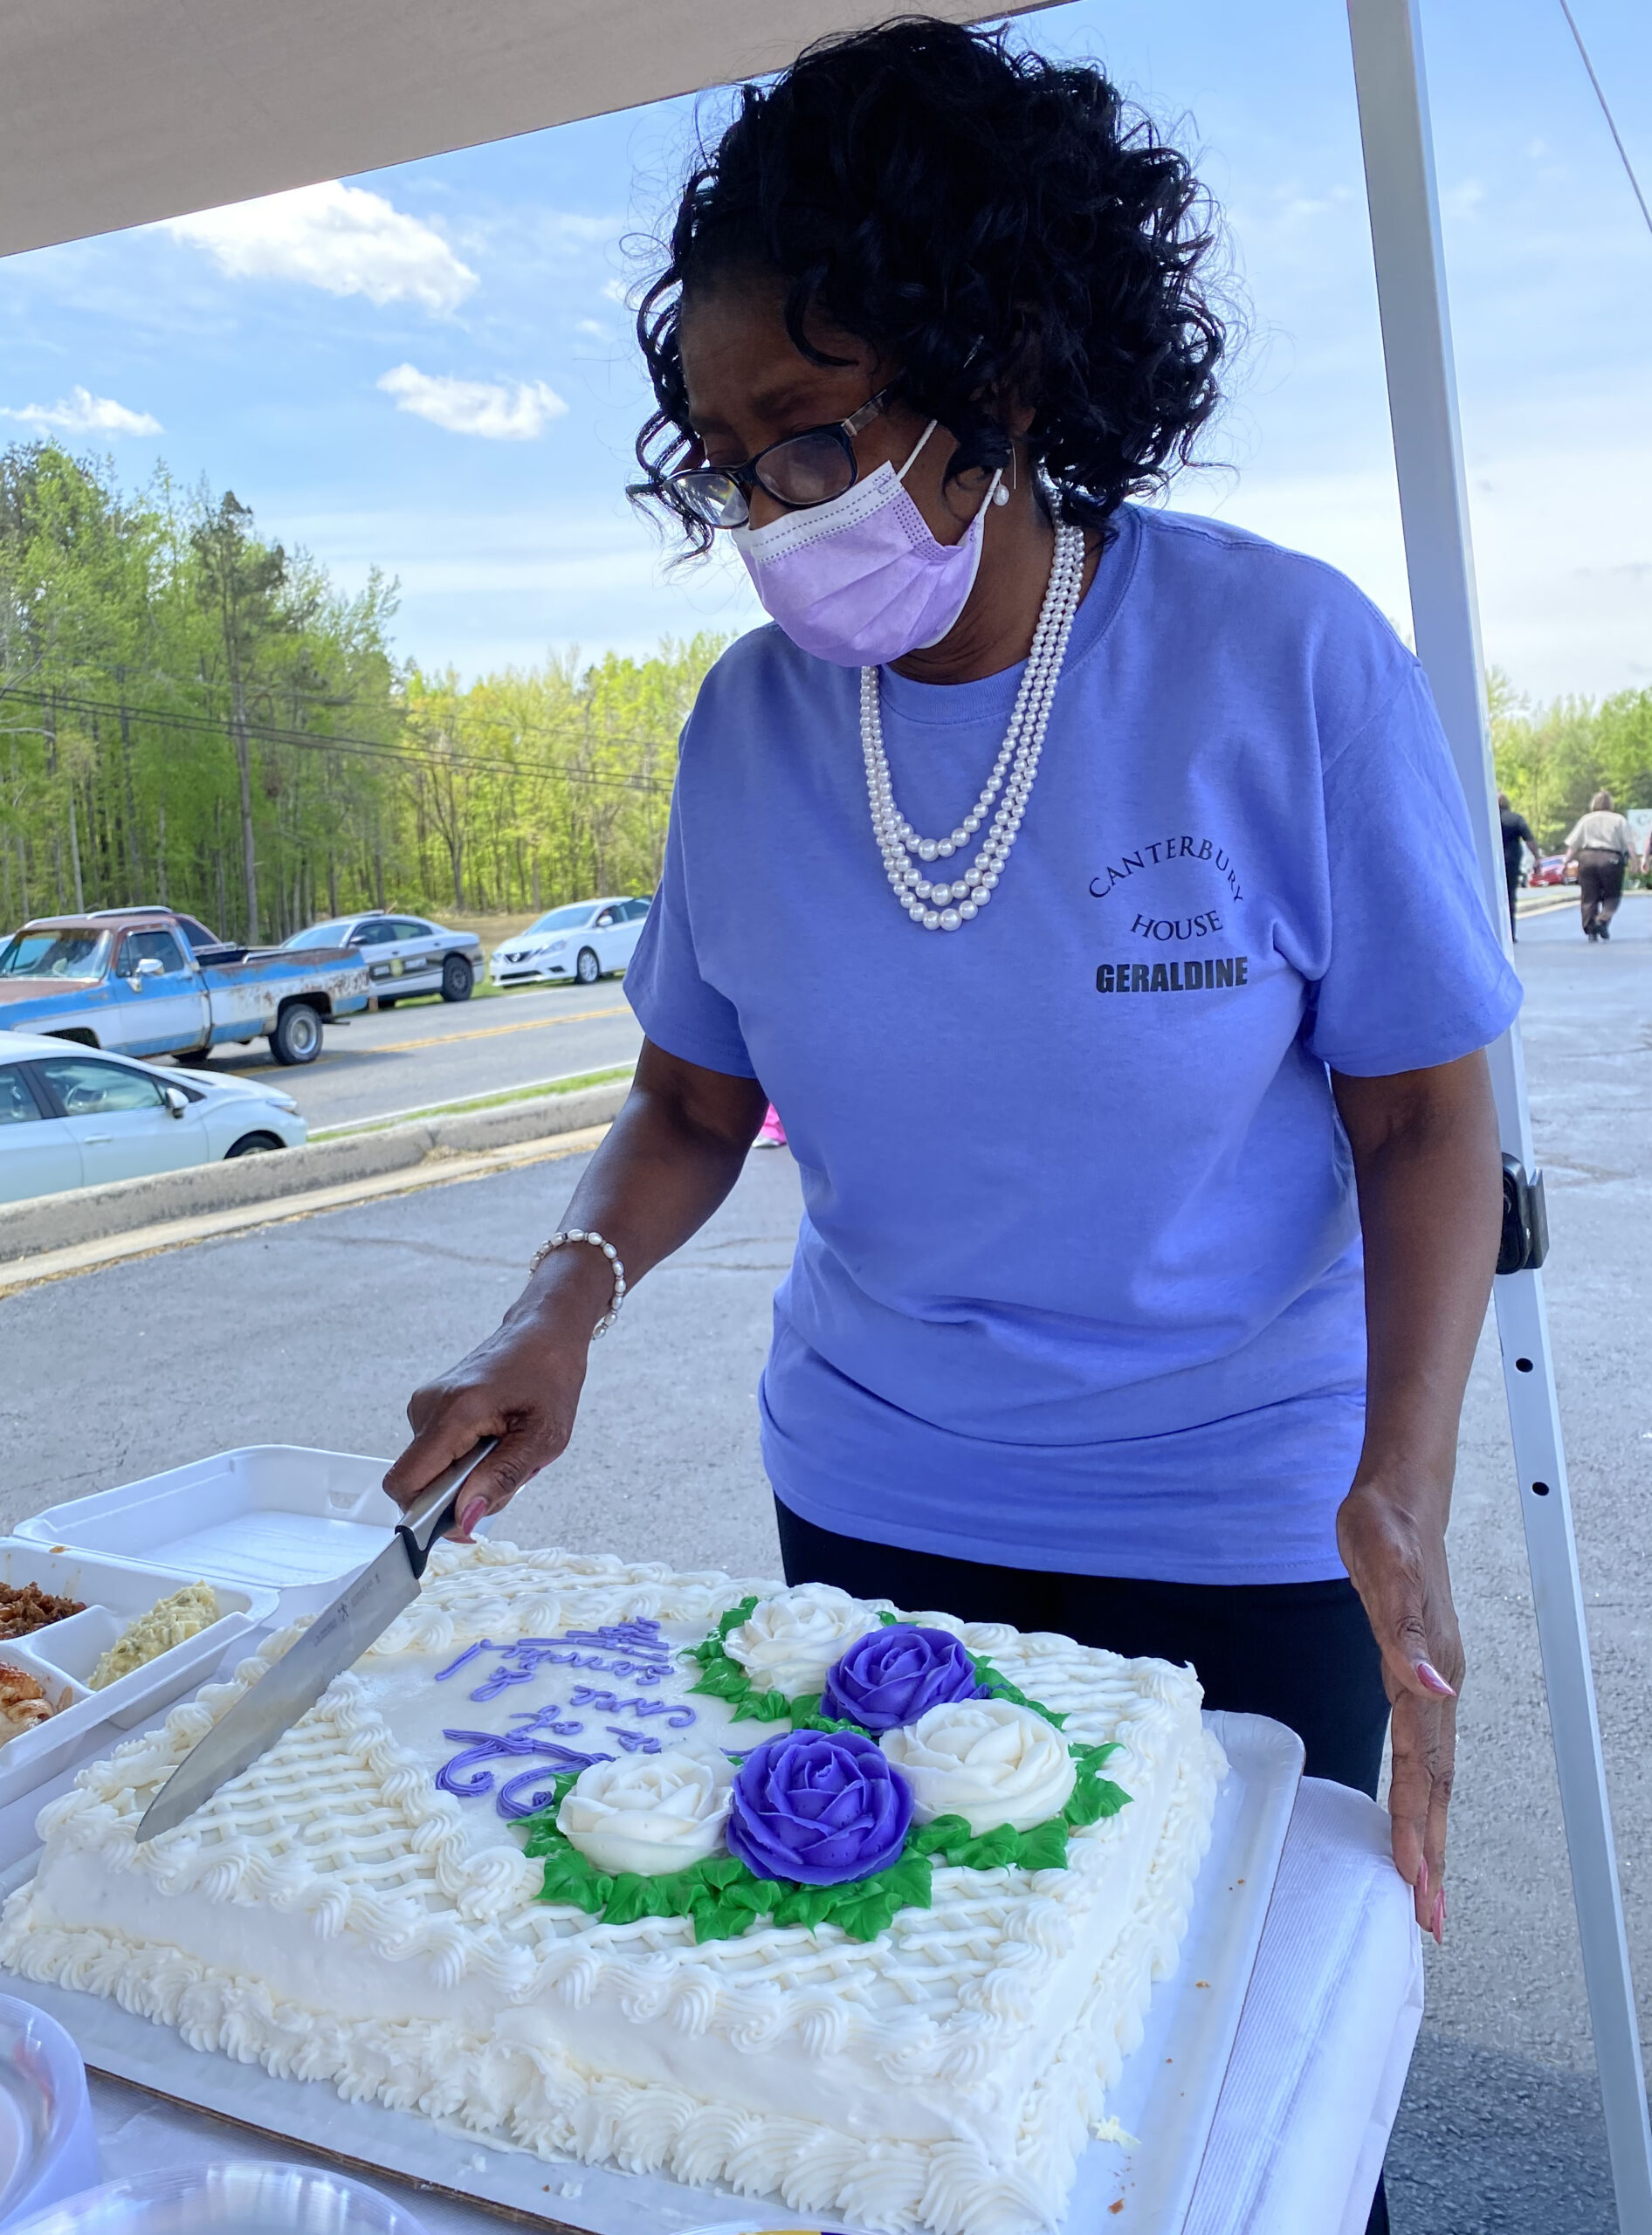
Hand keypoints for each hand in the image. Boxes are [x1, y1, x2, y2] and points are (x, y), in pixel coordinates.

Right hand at [383, 1266, 607, 1535]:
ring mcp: (425, 1405)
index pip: (405, 1482)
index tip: (461, 1522)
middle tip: (504, 1477)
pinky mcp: (429, 1407)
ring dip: (466, 1477)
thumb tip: (464, 1517)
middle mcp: (428, 1407)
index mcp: (454, 1413)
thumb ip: (502, 1479)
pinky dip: (463, 1461)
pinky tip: (494, 1441)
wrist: (544, 1333)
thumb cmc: (549, 1378)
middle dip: (457, 1496)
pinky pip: (435, 1454)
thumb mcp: (544, 1438)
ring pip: (429, 1471)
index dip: (423, 1516)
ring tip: (505, 1450)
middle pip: (417, 1482)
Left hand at [1336, 1476, 1461, 1943]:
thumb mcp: (1385, 1565)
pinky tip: (1412, 1814)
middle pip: (1434, 1785)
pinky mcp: (1413, 1671)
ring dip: (1427, 1831)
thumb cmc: (1386, 1528)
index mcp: (1428, 1672)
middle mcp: (1436, 1686)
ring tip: (1424, 1887)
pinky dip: (1416, 1792)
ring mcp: (1429, 1681)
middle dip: (1430, 1853)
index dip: (1416, 1827)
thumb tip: (1431, 1684)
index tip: (1415, 1884)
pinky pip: (1419, 1748)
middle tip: (1428, 1918)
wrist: (1400, 1497)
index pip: (1422, 1768)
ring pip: (1430, 1773)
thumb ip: (1404, 1629)